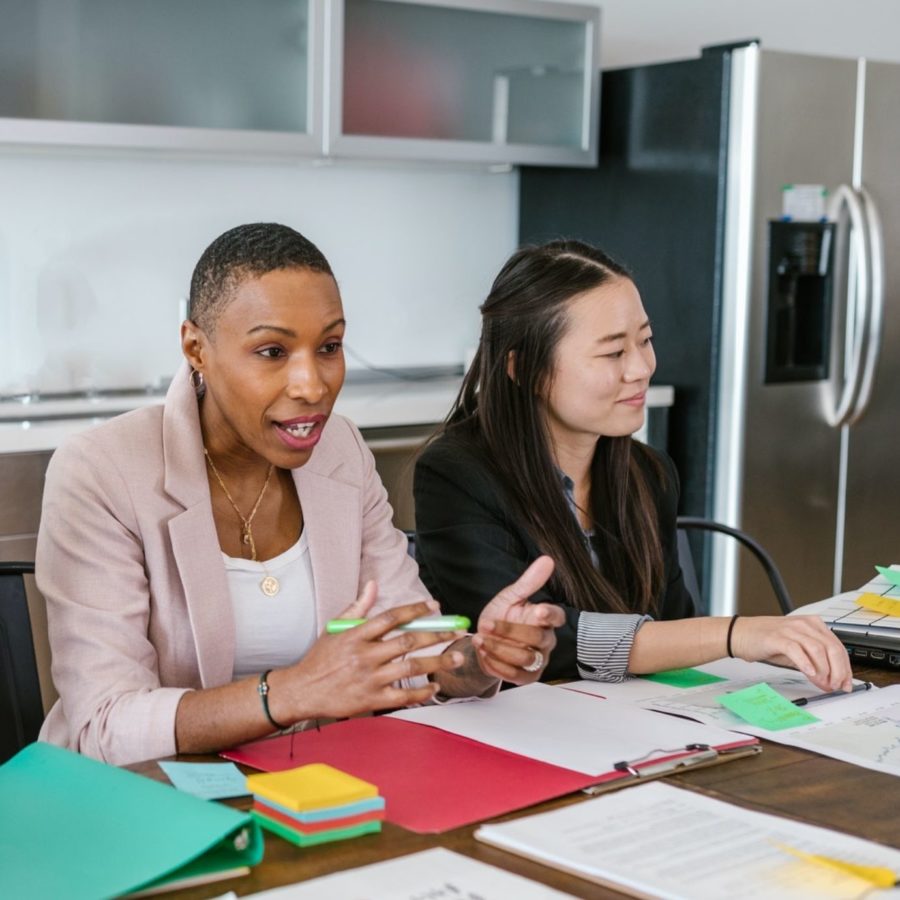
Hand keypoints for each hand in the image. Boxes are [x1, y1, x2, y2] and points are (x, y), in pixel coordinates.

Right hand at [272, 581, 465, 720]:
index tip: (435, 607)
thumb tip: (374, 585)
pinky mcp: (371, 699)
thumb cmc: (320, 659)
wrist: (302, 691)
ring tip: (457, 658)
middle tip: (458, 632)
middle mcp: (365, 655)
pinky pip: (403, 695)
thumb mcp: (334, 628)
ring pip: (411, 667)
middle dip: (437, 635)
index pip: (391, 617)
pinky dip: (422, 692)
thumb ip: (357, 607)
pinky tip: (434, 686)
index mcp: (356, 634)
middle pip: (408, 641)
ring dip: (438, 662)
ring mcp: (369, 678)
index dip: (415, 610)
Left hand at [473, 556, 563, 684]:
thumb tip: (547, 559)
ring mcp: (538, 660)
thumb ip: (529, 582)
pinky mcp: (527, 676)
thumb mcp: (510, 596)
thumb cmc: (502, 615)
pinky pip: (516, 675)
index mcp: (545, 619)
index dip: (550, 614)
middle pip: (538, 638)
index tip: (539, 610)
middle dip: (509, 631)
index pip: (557, 617)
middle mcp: (546, 640)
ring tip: (479, 639)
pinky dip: (497, 664)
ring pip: (525, 658)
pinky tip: (483, 653)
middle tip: (486, 623)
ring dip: (499, 648)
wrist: (484, 640)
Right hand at [731, 615, 852, 692]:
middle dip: (838, 671)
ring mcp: (791, 629)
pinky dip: (806, 663)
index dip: (845, 668)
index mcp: (813, 625)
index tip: (846, 683)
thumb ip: (815, 662)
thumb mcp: (797, 650)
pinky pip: (797, 650)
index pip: (838, 647)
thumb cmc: (768, 641)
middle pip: (832, 648)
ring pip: (818, 649)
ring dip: (824, 670)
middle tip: (836, 686)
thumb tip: (831, 681)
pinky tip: (810, 673)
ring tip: (822, 683)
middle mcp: (804, 624)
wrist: (741, 634)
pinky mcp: (777, 637)